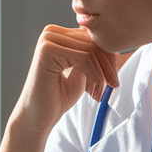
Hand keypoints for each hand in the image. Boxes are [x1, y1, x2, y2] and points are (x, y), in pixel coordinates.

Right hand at [9, 25, 124, 139]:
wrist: (37, 118)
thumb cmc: (58, 97)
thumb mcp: (82, 72)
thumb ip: (92, 56)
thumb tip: (114, 41)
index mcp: (58, 34)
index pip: (94, 37)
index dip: (109, 57)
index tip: (113, 80)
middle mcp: (51, 32)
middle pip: (94, 41)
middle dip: (108, 65)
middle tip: (112, 86)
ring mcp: (48, 40)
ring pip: (91, 50)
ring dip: (102, 73)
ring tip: (99, 92)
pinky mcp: (47, 50)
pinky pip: (84, 58)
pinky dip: (95, 76)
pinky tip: (93, 92)